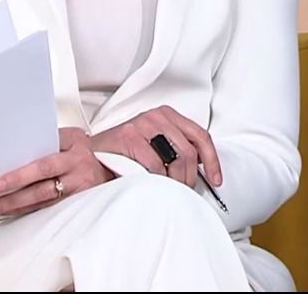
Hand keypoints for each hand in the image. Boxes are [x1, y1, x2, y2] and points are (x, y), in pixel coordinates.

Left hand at [0, 127, 109, 215]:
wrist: (109, 162)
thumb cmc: (83, 149)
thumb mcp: (70, 137)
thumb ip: (48, 141)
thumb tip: (15, 147)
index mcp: (74, 150)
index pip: (44, 164)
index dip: (20, 175)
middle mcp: (77, 170)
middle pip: (43, 185)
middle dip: (15, 193)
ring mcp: (79, 189)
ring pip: (45, 200)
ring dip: (18, 205)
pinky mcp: (77, 202)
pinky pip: (50, 208)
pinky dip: (30, 210)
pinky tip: (15, 210)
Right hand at [88, 105, 221, 189]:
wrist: (91, 156)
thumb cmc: (124, 154)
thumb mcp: (155, 145)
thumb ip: (176, 150)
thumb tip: (202, 170)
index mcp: (167, 115)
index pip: (200, 136)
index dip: (212, 161)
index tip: (216, 180)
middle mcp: (157, 116)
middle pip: (189, 152)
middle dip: (189, 178)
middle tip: (182, 192)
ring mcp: (143, 124)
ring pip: (175, 159)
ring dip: (174, 181)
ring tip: (165, 190)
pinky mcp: (129, 137)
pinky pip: (155, 166)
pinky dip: (156, 181)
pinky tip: (149, 185)